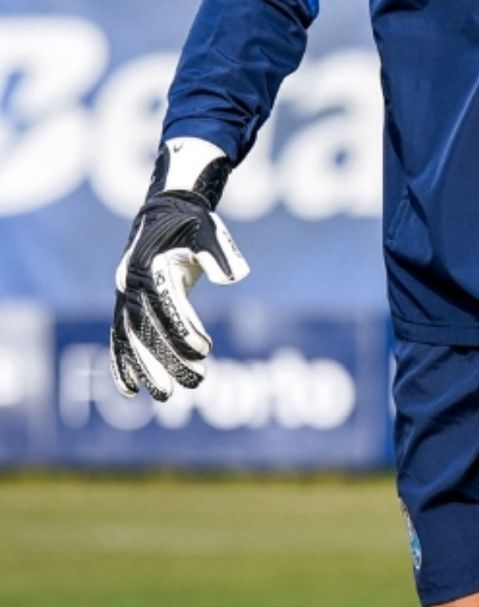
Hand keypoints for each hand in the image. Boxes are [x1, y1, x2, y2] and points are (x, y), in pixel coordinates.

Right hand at [110, 138, 248, 401]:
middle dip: (166, 359)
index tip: (207, 351)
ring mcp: (123, 294)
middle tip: (195, 383)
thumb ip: (219, 252)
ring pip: (130, 339)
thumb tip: (233, 276)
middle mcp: (130, 282)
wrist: (164, 210)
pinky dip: (120, 364)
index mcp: (149, 264)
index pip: (166, 305)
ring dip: (145, 369)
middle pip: (145, 329)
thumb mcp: (209, 229)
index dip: (183, 330)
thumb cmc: (191, 223)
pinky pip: (118, 337)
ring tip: (166, 396)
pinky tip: (130, 390)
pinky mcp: (124, 304)